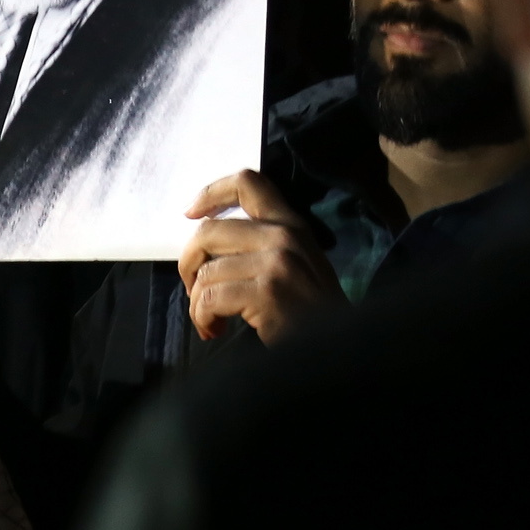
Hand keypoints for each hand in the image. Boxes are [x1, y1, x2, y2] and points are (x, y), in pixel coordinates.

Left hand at [179, 169, 345, 344]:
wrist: (341, 347)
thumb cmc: (312, 311)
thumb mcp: (298, 262)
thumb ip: (262, 243)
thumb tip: (206, 240)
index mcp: (291, 223)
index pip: (247, 182)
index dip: (210, 192)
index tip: (190, 212)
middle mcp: (284, 235)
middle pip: (209, 231)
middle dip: (188, 263)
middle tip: (193, 289)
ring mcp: (276, 263)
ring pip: (206, 271)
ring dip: (197, 302)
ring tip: (209, 321)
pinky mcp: (266, 293)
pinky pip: (210, 297)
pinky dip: (202, 318)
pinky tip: (214, 330)